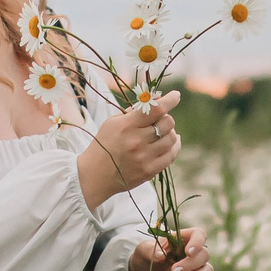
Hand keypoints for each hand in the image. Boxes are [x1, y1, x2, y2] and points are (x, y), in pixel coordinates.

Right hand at [76, 92, 181, 208]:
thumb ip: (135, 111)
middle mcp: (136, 141)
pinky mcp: (149, 171)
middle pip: (167, 123)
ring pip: (171, 138)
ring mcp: (144, 157)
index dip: (169, 100)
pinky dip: (174, 146)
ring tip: (161, 132)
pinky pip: (171, 155)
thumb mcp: (113, 122)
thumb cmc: (105, 144)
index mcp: (126, 125)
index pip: (155, 109)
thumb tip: (158, 99)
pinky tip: (171, 142)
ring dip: (169, 132)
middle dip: (166, 118)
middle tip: (160, 120)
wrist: (95, 175)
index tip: (176, 95)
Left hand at [130, 227, 213, 270]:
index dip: (197, 242)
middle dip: (191, 264)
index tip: (188, 252)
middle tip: (174, 270)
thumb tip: (160, 255)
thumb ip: (150, 251)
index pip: (199, 234)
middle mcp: (193, 254)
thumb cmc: (144, 258)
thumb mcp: (143, 251)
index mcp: (182, 240)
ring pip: (208, 270)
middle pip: (204, 254)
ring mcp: (196, 270)